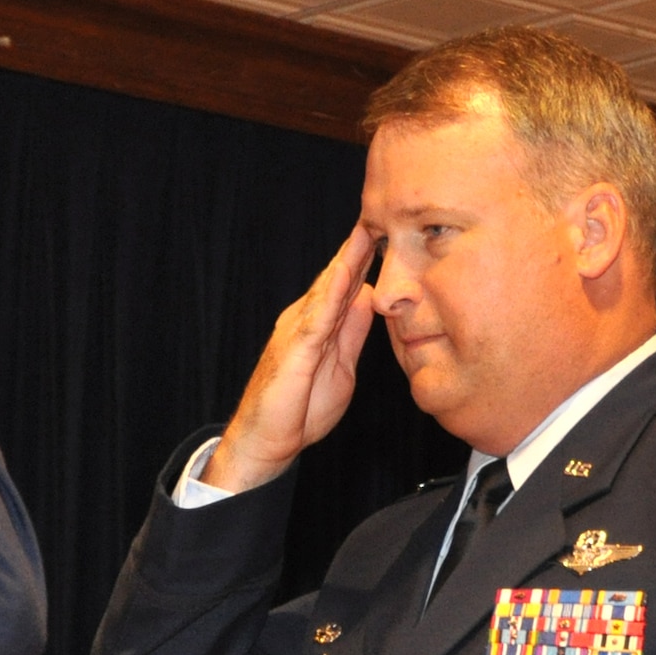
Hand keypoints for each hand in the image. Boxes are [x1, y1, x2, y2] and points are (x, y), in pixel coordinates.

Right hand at [202, 223, 376, 492]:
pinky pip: (316, 317)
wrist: (265, 442)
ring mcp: (296, 332)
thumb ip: (351, 334)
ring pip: (326, 289)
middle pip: (336, 277)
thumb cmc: (299, 410)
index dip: (366, 258)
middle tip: (382, 212)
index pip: (346, 284)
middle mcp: (305, 320)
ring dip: (347, 260)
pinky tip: (345, 274)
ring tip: (367, 230)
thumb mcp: (341, 367)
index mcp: (319, 325)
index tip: (390, 231)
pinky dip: (330, 293)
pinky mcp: (293, 350)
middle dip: (359, 247)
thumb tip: (368, 301)